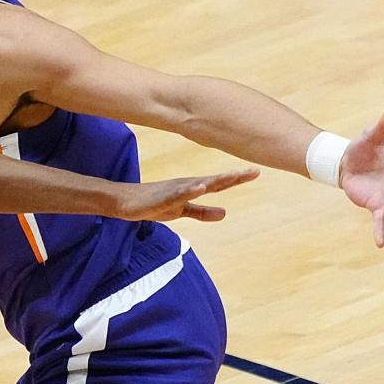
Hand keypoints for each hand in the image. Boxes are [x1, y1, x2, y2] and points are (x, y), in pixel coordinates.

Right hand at [115, 167, 259, 221]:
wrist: (127, 203)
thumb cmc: (155, 203)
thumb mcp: (183, 210)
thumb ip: (203, 212)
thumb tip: (224, 213)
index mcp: (194, 187)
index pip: (220, 182)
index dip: (238, 178)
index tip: (256, 170)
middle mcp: (188, 185)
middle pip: (215, 180)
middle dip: (234, 176)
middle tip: (254, 171)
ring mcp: (176, 190)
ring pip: (199, 185)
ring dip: (216, 180)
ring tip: (233, 176)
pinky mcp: (163, 199)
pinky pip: (178, 195)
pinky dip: (190, 191)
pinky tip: (200, 187)